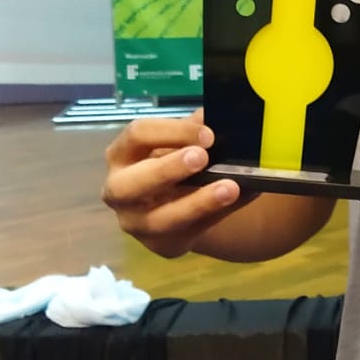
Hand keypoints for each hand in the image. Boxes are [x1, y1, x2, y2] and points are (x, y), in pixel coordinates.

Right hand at [101, 110, 245, 257]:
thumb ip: (195, 129)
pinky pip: (188, 232)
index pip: (137, 135)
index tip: (208, 134)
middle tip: (202, 157)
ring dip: (198, 202)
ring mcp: (136, 222)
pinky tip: (240, 199)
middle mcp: (119, 190)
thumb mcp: (181, 142)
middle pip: (134, 182)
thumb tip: (221, 114)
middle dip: (168, 169)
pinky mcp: (160, 245)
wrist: (180, 202)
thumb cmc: (175, 161)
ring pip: (161, 219)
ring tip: (231, 188)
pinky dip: (217, 215)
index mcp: (122, 154)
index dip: (172, 132)